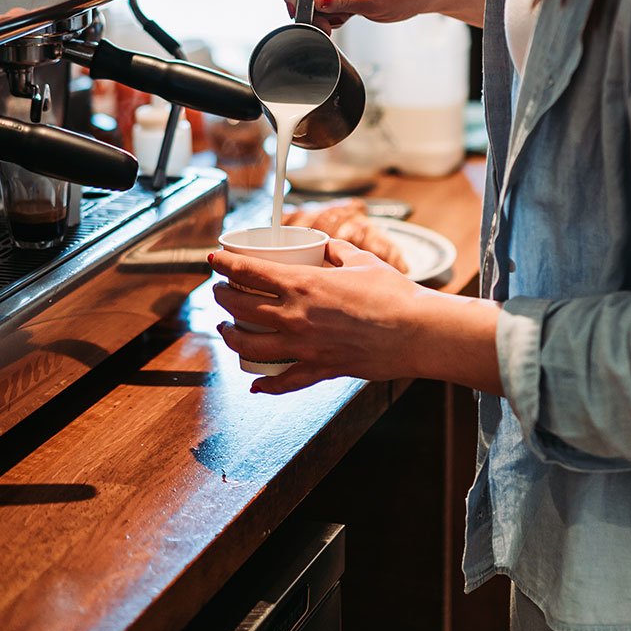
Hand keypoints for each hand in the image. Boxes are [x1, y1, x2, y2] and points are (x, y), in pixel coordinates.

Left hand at [210, 237, 435, 392]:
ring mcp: (304, 347)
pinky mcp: (319, 370)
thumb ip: (337, 251)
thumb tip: (325, 245)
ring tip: (226, 329)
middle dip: (222, 298)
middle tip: (220, 292)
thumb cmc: (394, 294)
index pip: (249, 272)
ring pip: (249, 346)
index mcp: (304, 284)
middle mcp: (296, 316)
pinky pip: (283, 381)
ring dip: (230, 337)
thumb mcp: (362, 261)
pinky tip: (255, 384)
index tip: (213, 260)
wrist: (418, 332)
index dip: (224, 265)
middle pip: (240, 307)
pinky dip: (265, 384)